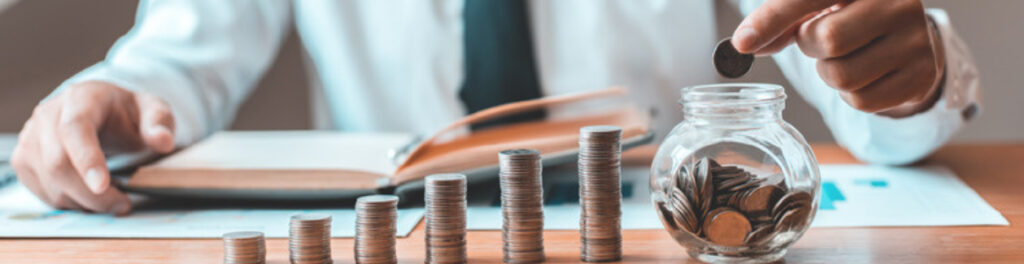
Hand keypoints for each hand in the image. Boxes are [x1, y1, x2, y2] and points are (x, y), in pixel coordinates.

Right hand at [10, 81, 175, 214]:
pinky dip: (69, 202)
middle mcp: (48, 114)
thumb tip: (163, 141)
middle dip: (91, 194)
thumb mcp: (153, 110)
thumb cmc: (127, 113)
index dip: (87, 159)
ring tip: (112, 199)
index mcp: (81, 98)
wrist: (100, 112)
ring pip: (49, 182)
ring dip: (83, 202)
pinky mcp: (24, 159)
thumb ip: (160, 123)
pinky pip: (43, 191)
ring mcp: (31, 137)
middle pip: (58, 162)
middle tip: (121, 205)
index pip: (75, 129)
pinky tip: (91, 197)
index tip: (103, 186)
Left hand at [732, 0, 944, 115]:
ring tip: (845, 56)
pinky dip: (851, 95)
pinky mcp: (922, 76)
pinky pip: (862, 101)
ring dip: (829, 73)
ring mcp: (916, 40)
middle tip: (821, 40)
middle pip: (827, 40)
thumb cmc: (852, 17)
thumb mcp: (819, 7)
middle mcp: (899, 3)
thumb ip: (783, 20)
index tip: (742, 43)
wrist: (909, 37)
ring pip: (841, 76)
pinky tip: (865, 74)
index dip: (772, 19)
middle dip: (811, 47)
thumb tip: (745, 43)